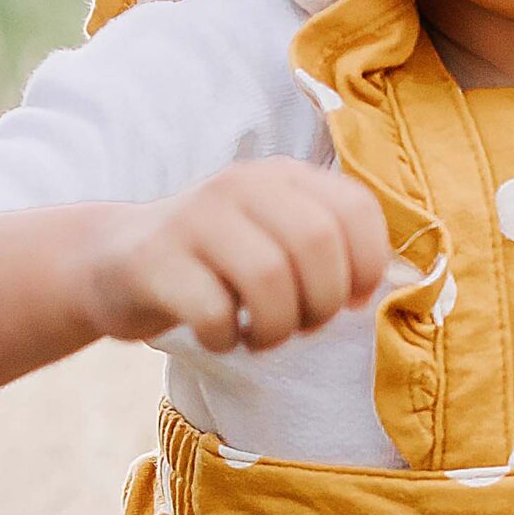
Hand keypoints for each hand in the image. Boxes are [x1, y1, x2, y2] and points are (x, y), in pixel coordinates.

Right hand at [79, 160, 392, 352]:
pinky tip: (221, 336)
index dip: (367, 265)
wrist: (114, 261)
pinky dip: (227, 337)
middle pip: (315, 244)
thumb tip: (399, 282)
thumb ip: (333, 247)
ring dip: (277, 328)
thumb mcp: (276, 235)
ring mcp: (196, 219)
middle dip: (322, 303)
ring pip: (268, 278)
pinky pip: (212, 310)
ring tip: (263, 335)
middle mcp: (242, 186)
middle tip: (303, 325)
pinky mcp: (155, 260)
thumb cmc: (217, 263)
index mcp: (284, 177)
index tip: (350, 300)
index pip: (356, 209)